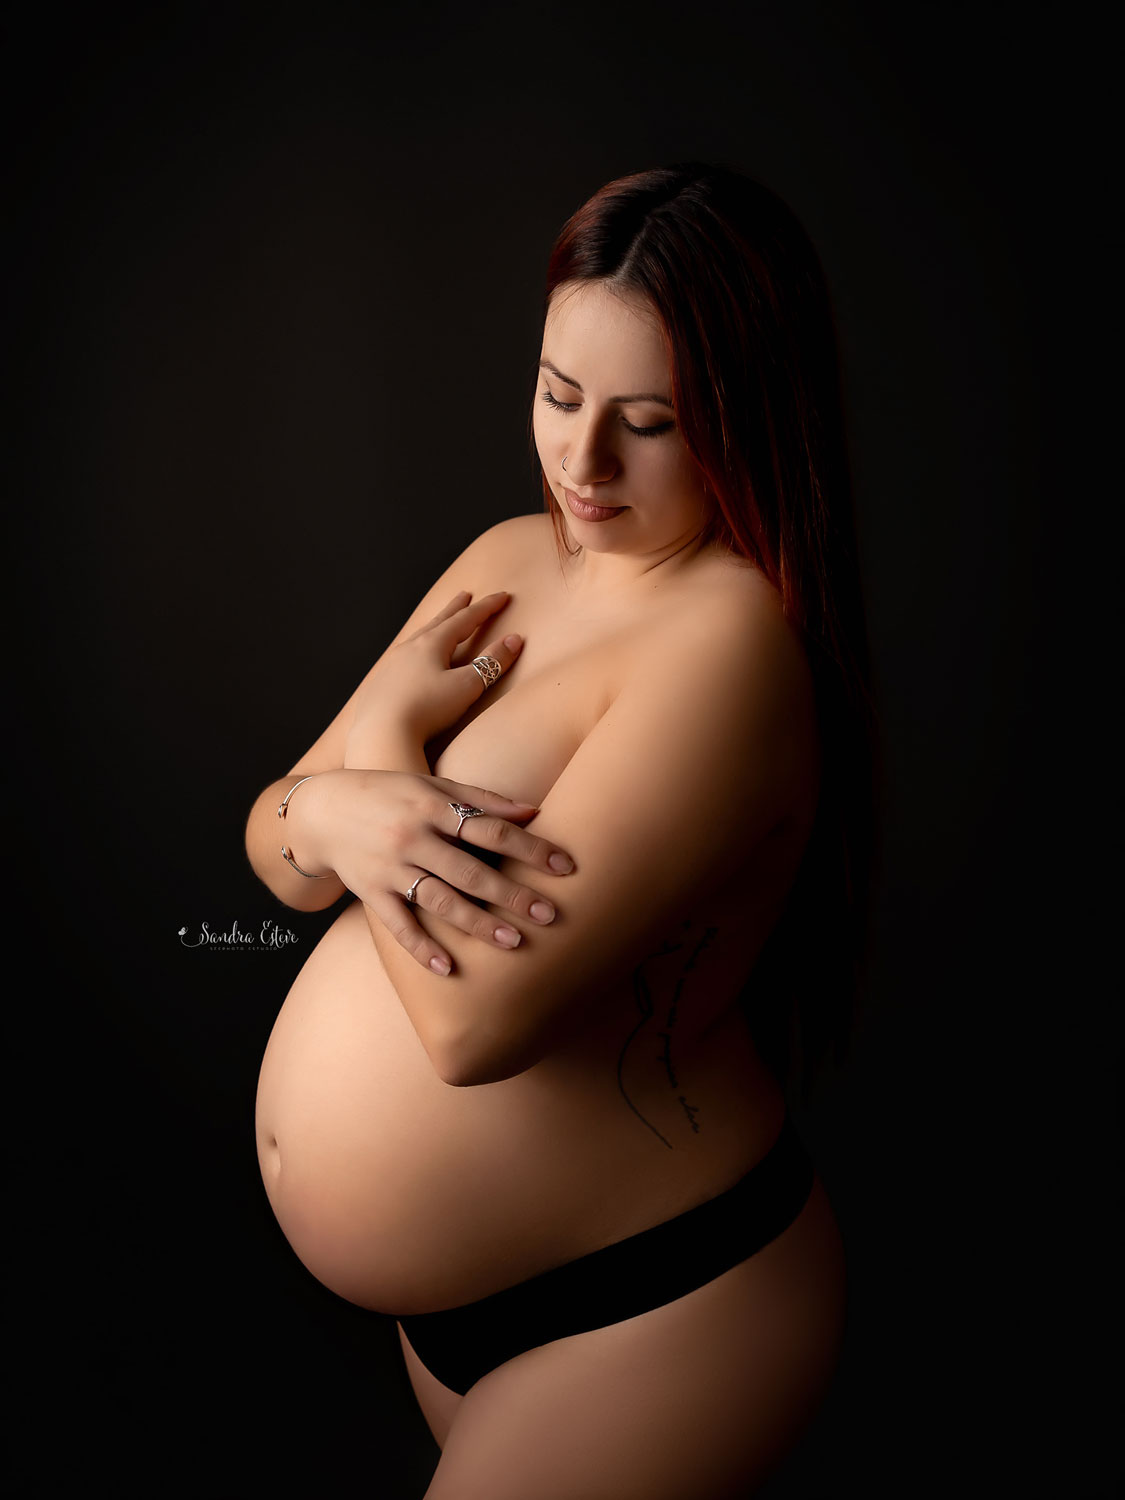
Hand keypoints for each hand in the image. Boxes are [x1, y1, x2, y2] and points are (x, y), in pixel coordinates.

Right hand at [287, 768, 576, 972]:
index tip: (565, 866)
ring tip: (513, 943)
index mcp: (433, 806)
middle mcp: (413, 837)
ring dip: (477, 924)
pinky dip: (421, 947)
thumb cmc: (387, 793)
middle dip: (512, 895)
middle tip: (550, 915)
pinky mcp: (370, 892)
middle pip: (471, 871)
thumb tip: (534, 811)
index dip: (531, 848)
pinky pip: (398, 925)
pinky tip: (448, 968)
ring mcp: (390, 867)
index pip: (492, 830)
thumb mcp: (431, 785)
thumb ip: (482, 798)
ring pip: (440, 900)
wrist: (320, 810)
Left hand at [350, 591, 520, 749]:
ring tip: (439, 623)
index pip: (466, 619)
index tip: (503, 596)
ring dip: (433, 627)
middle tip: (465, 595)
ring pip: (417, 638)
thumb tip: (514, 640)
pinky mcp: (382, 683)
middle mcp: (409, 648)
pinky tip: (411, 659)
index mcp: (432, 644)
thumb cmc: (426, 710)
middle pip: (438, 622)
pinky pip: (402, 657)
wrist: (382, 733)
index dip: (487, 607)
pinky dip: (415, 649)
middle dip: (455, 608)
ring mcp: (392, 665)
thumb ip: (492, 662)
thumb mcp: (467, 686)